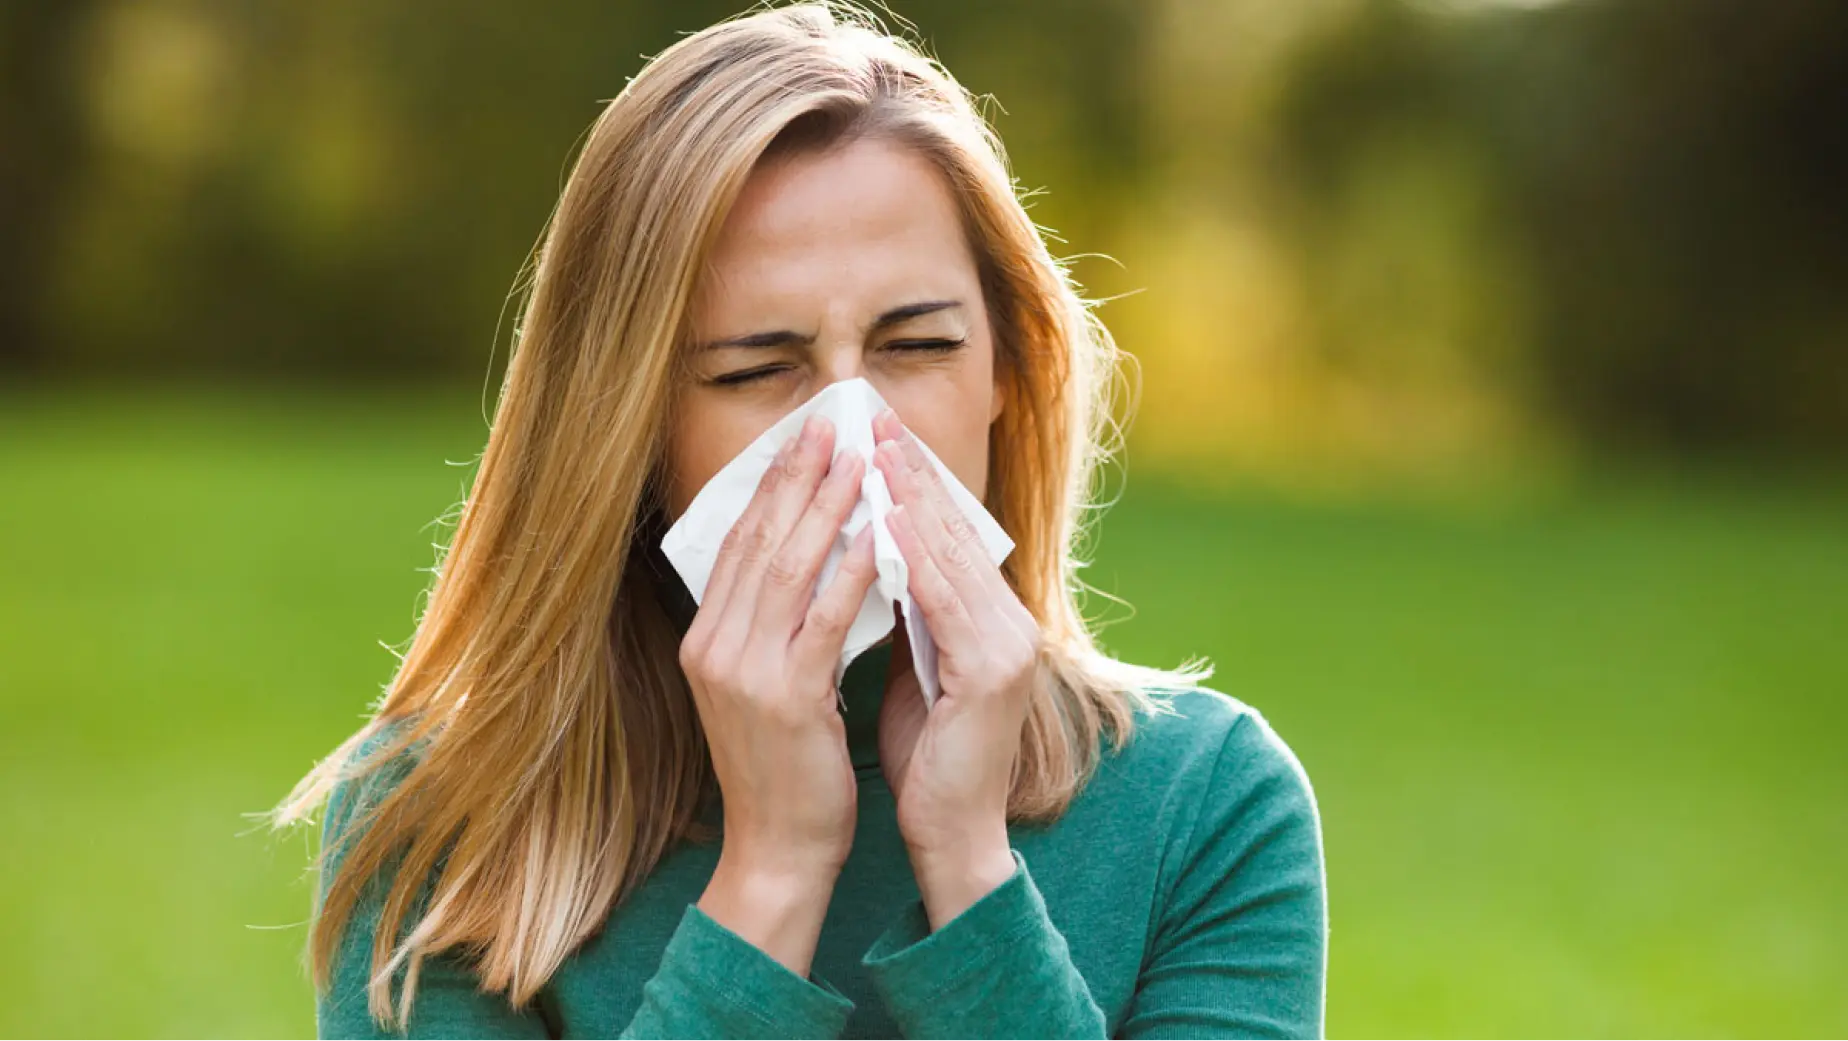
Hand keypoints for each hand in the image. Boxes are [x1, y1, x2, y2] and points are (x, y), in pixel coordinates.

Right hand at [679, 413, 879, 972]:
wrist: (778, 847)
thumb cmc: (785, 766)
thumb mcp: (764, 685)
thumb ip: (772, 627)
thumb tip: (807, 558)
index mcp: (706, 640)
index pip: (738, 544)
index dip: (772, 487)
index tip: (804, 438)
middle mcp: (714, 647)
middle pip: (758, 542)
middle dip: (797, 478)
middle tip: (831, 424)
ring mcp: (744, 672)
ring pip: (788, 569)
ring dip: (827, 508)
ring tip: (860, 461)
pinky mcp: (785, 698)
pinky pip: (823, 620)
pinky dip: (851, 572)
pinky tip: (879, 536)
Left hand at [870, 408, 1040, 928]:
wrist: (953, 834)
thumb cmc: (928, 756)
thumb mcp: (914, 668)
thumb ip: (907, 614)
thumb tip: (869, 556)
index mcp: (993, 621)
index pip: (951, 535)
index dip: (912, 482)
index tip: (871, 434)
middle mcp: (1011, 623)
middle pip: (957, 530)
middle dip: (909, 472)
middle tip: (870, 417)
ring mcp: (1008, 645)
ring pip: (952, 555)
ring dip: (910, 498)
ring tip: (873, 450)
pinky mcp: (992, 671)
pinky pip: (946, 600)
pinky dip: (914, 557)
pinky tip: (885, 520)